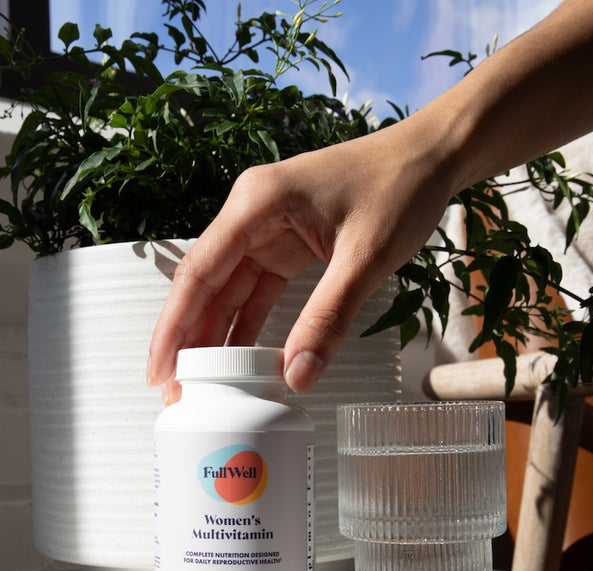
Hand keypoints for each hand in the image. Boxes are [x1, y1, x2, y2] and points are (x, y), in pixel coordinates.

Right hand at [146, 116, 460, 400]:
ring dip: (214, 337)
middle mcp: (251, 213)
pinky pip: (256, 291)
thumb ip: (328, 317)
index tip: (160, 369)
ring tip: (199, 386)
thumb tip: (297, 375)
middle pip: (204, 285)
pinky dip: (248, 326)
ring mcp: (266, 230)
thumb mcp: (366, 257)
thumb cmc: (400, 186)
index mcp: (257, 202)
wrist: (432, 157)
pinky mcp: (286, 245)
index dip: (175, 326)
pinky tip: (239, 362)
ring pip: (227, 292)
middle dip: (188, 339)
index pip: (199, 271)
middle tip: (175, 391)